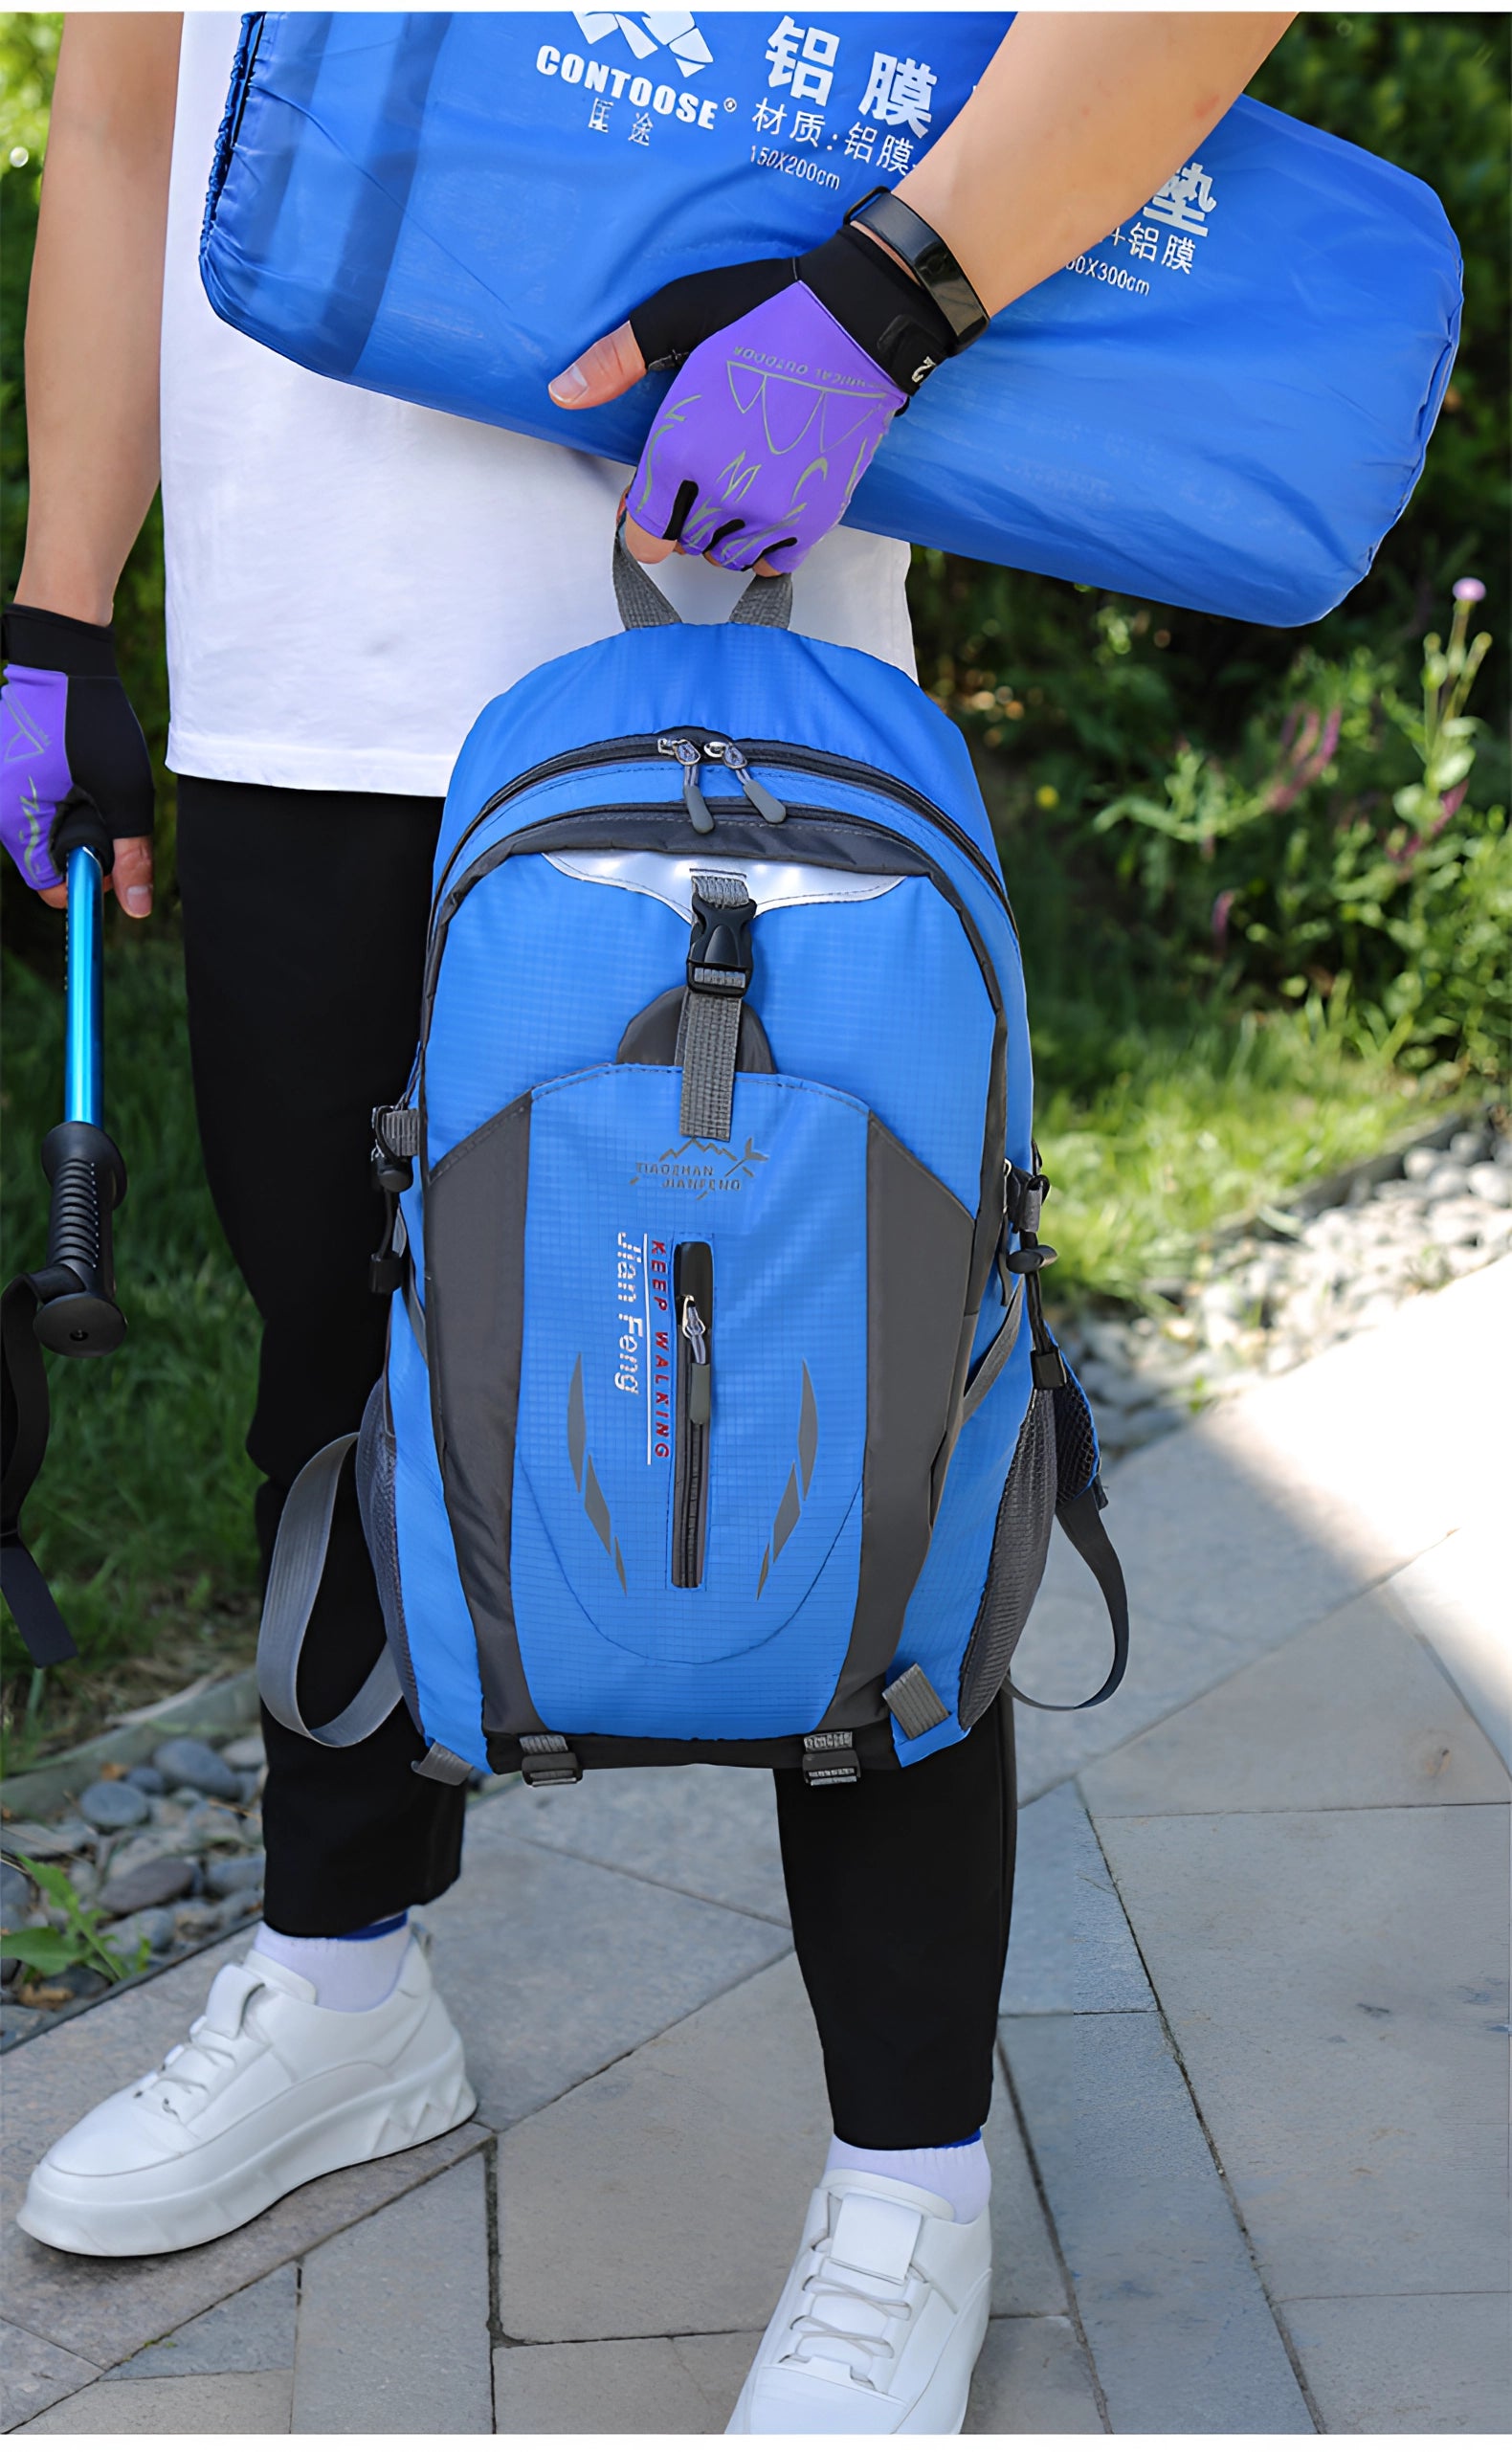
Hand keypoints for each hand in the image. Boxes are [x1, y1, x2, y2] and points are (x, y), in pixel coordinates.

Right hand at [1, 604, 153, 913]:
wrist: (62, 657)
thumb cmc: (93, 721)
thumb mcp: (126, 792)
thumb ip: (132, 853)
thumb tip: (136, 909)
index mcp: (14, 817)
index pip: (47, 884)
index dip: (86, 880)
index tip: (113, 853)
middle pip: (42, 856)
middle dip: (80, 842)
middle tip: (106, 805)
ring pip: (38, 827)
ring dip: (70, 816)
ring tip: (88, 779)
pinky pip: (28, 798)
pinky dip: (54, 793)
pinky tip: (71, 765)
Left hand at [549, 224, 958, 575]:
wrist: (859, 323)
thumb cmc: (764, 313)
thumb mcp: (678, 316)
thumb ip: (616, 360)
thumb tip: (560, 394)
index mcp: (680, 449)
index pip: (641, 534)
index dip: (640, 517)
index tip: (653, 491)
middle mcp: (722, 491)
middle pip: (682, 545)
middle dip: (682, 517)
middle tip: (704, 471)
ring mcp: (772, 511)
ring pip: (724, 558)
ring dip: (721, 533)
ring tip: (736, 484)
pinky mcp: (813, 519)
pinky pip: (771, 564)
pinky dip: (764, 546)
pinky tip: (767, 505)